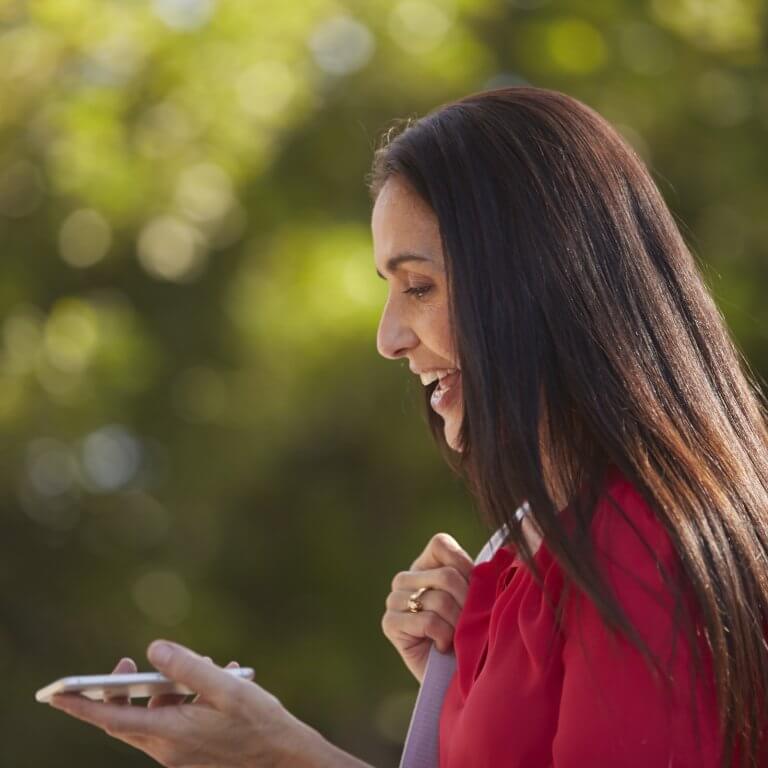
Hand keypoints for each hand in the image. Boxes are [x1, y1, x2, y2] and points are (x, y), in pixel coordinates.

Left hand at [47, 640, 318, 767]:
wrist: (284, 759)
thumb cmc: (258, 722)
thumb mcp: (227, 687)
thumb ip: (188, 667)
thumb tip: (154, 649)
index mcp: (172, 732)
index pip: (114, 719)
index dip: (83, 705)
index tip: (57, 693)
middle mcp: (168, 748)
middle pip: (128, 719)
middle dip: (120, 690)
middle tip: (126, 662)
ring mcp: (179, 754)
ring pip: (154, 717)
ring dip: (166, 690)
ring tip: (204, 667)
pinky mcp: (191, 754)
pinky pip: (173, 723)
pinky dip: (183, 701)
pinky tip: (215, 682)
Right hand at [381, 532, 473, 683]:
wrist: (457, 678)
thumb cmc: (471, 635)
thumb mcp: (479, 600)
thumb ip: (483, 575)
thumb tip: (509, 550)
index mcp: (426, 565)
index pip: (441, 544)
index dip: (464, 565)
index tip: (477, 590)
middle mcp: (406, 578)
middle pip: (446, 576)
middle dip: (467, 604)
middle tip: (472, 623)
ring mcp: (394, 599)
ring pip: (438, 599)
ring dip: (457, 624)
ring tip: (457, 638)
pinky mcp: (390, 622)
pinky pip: (427, 621)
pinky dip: (444, 636)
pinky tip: (442, 646)